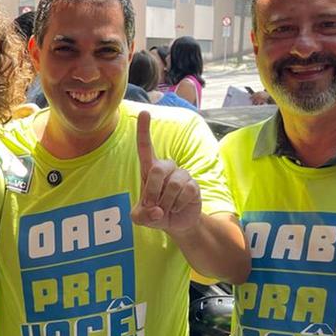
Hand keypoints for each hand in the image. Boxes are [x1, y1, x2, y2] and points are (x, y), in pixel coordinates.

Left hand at [131, 111, 201, 234]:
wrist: (176, 223)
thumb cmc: (155, 213)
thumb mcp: (141, 217)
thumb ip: (141, 216)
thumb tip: (156, 211)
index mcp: (149, 169)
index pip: (145, 147)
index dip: (144, 130)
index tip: (145, 113)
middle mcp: (166, 167)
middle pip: (157, 169)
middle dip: (152, 191)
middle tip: (153, 205)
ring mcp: (181, 175)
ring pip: (172, 184)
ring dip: (166, 202)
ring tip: (166, 208)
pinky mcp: (194, 184)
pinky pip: (186, 192)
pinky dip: (178, 204)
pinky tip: (178, 207)